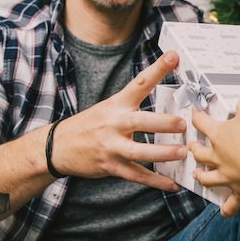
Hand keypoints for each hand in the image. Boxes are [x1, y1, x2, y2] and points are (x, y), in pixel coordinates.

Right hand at [50, 51, 186, 190]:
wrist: (57, 146)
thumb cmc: (88, 125)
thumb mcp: (107, 108)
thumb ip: (132, 104)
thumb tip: (164, 100)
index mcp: (116, 105)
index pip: (139, 83)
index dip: (157, 69)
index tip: (173, 57)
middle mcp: (114, 124)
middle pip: (140, 121)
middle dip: (162, 123)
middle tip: (182, 123)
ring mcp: (112, 147)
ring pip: (139, 152)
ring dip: (162, 153)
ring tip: (180, 153)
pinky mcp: (112, 167)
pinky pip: (137, 175)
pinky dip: (156, 181)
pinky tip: (171, 184)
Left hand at [189, 92, 239, 215]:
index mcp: (219, 135)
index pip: (201, 122)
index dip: (195, 115)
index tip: (193, 110)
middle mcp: (218, 158)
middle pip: (200, 153)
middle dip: (194, 148)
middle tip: (191, 146)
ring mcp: (228, 177)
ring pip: (208, 178)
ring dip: (201, 176)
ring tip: (197, 174)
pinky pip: (230, 205)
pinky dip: (227, 209)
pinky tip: (225, 212)